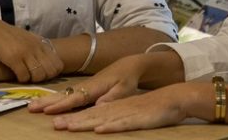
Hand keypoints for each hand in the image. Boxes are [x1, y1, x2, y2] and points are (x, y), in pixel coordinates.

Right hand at [0, 13, 63, 82]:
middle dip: (45, 78)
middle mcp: (35, 48)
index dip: (53, 72)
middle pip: (51, 71)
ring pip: (39, 76)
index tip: (44, 74)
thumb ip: (34, 45)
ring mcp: (25, 53)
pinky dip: (22, 80)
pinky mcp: (14, 59)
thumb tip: (44, 55)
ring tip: (26, 78)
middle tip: (35, 79)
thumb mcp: (24, 36)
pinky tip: (17, 76)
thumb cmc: (5, 33)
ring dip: (33, 80)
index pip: (57, 63)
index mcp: (39, 42)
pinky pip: (25, 77)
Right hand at [29, 54, 145, 113]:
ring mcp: (82, 86)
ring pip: (62, 94)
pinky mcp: (82, 88)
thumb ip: (112, 97)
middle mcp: (85, 86)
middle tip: (30, 107)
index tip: (49, 110)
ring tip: (31, 105)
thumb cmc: (126, 79)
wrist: (127, 65)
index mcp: (95, 87)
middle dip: (47, 102)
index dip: (63, 105)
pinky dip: (53, 98)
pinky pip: (65, 94)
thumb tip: (98, 105)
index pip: (76, 98)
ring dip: (46, 99)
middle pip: (64, 95)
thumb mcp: (124, 89)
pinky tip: (44, 102)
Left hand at [51, 84, 189, 132]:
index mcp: (113, 107)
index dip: (72, 117)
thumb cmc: (151, 109)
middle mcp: (116, 109)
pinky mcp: (138, 119)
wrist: (173, 99)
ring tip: (68, 127)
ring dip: (84, 123)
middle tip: (54, 125)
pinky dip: (110, 126)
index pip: (89, 113)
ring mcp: (126, 113)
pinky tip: (99, 130)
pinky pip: (122, 123)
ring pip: (102, 119)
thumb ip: (114, 117)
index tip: (54, 122)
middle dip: (72, 120)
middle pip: (90, 115)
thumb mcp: (129, 112)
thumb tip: (97, 124)